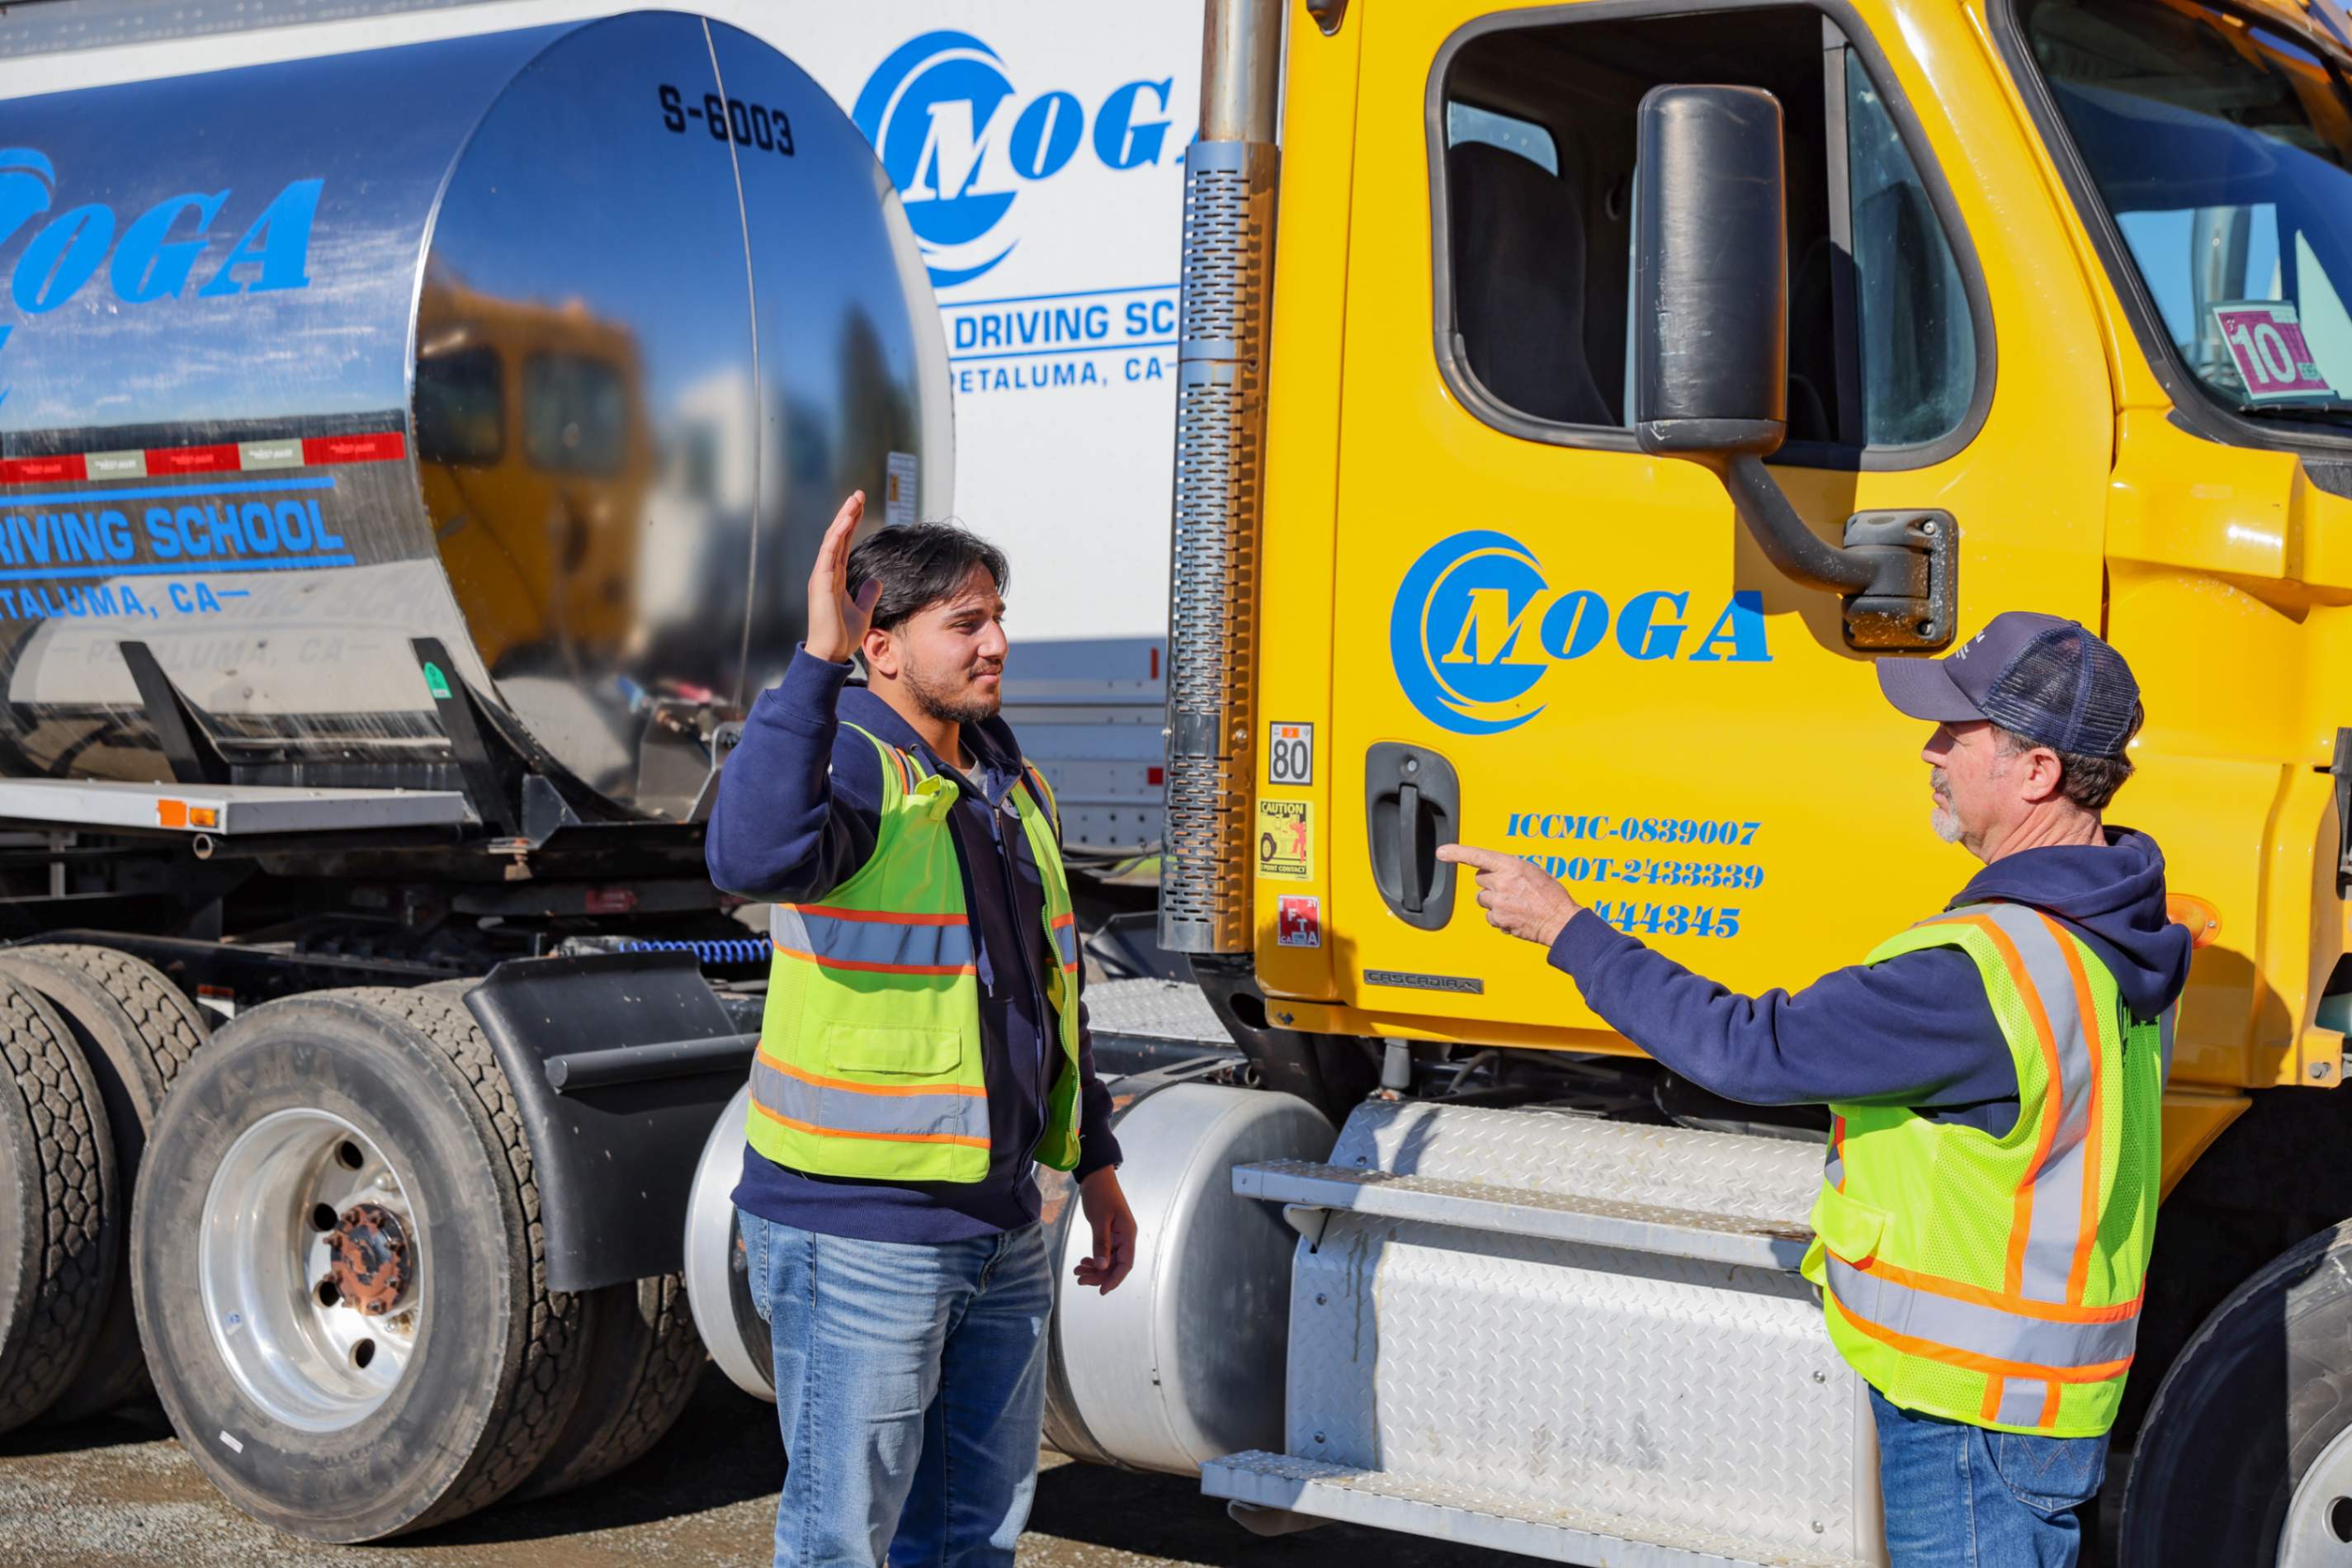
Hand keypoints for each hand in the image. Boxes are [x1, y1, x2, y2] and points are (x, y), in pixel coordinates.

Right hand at [805, 491, 878, 662]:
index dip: (852, 523)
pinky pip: (828, 553)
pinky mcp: (821, 582)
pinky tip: (845, 521)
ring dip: (843, 518)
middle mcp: (826, 572)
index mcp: (834, 577)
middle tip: (858, 494)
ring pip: (832, 540)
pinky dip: (836, 536)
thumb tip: (876, 581)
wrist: (831, 652)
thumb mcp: (862, 610)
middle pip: (837, 536)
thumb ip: (868, 593)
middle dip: (848, 514)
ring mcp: (821, 576)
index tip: (860, 505)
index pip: (843, 543)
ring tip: (854, 500)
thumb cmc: (842, 635)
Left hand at [1074, 1168, 1136, 1294]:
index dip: (1115, 1279)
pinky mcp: (1109, 1232)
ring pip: (1109, 1259)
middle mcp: (1125, 1237)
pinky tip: (1084, 1261)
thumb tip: (1102, 1267)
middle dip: (1099, 1275)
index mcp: (1128, 1234)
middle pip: (1116, 1265)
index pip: (1126, 1264)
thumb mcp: (1099, 1220)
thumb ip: (1101, 1244)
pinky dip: (1094, 1258)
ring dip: (1094, 1268)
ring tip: (1077, 1271)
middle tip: (1079, 1279)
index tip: (1101, 1291)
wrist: (1096, 1175)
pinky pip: (1104, 1251)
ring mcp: (1118, 1235)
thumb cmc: (1100, 1194)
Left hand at [1436, 844, 1583, 946]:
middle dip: (1490, 883)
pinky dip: (1499, 917)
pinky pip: (1490, 916)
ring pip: (1482, 899)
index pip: (1478, 856)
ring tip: (1514, 904)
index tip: (1442, 852)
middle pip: (1480, 879)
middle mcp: (1502, 883)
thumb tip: (1498, 871)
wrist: (1560, 921)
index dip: (1457, 852)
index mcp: (1512, 866)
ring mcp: (1499, 902)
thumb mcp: (1534, 872)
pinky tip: (1515, 915)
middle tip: (1508, 888)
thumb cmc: (1552, 896)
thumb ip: (1512, 870)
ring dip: (1494, 901)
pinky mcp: (1498, 919)